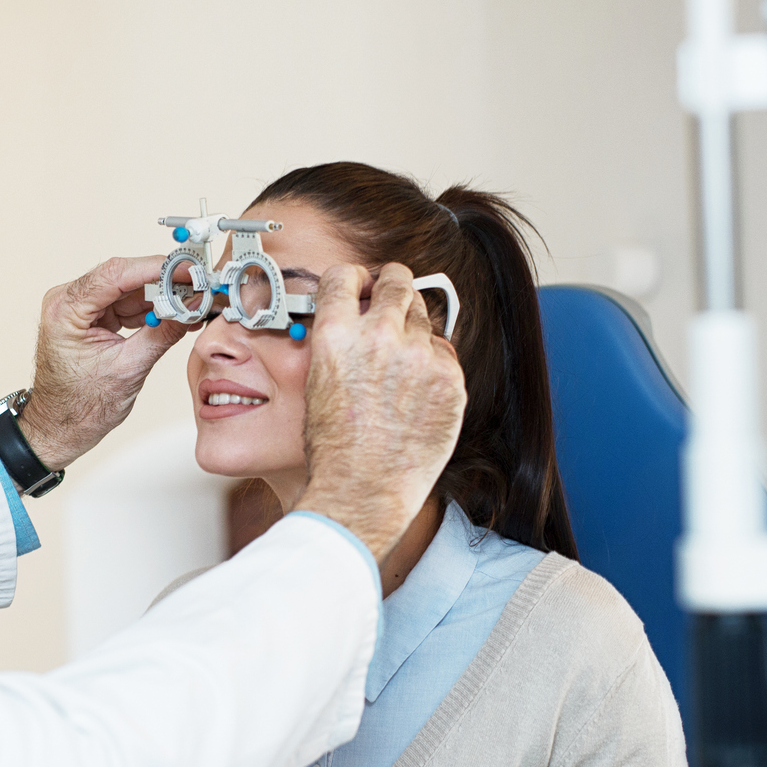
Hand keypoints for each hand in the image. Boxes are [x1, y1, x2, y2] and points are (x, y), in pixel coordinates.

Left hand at [21, 255, 189, 470]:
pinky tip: (177, 313)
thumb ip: (162, 335)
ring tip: (194, 303)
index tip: (187, 271)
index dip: (156, 269)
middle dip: (164, 282)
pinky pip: (128, 305)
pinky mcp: (93, 318)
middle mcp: (69, 302)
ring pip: (130, 290)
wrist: (59, 429)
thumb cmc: (78, 408)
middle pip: (125, 278)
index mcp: (66, 310)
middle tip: (198, 286)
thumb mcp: (128, 370)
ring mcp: (81, 309)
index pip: (116, 274)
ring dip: (163, 296)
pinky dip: (153, 309)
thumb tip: (191, 310)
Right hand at [293, 263, 465, 558]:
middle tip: (395, 291)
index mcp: (335, 335)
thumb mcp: (317, 383)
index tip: (362, 282)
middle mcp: (377, 335)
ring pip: (424, 317)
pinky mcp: (448, 378)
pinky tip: (419, 392)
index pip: (345, 276)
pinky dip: (434, 365)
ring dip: (414, 331)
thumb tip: (355, 322)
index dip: (355, 277)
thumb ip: (339, 344)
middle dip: (395, 283)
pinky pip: (445, 353)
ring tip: (403, 365)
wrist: (362, 490)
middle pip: (397, 281)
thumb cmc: (334, 449)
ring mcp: (418, 355)